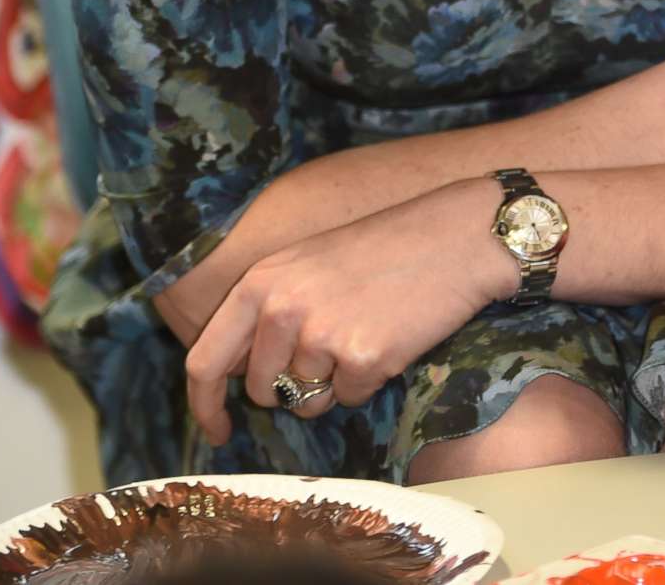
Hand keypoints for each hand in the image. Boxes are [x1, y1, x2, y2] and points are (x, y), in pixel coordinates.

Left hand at [184, 179, 512, 444]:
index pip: (204, 360)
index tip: (218, 429)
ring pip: (307, 400)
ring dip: (335, 382)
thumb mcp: (309, 264)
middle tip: (333, 352)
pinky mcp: (362, 357)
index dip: (205, 404)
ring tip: (368, 331)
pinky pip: (351, 398)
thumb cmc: (388, 248)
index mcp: (261, 282)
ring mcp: (321, 334)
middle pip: (260, 390)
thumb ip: (269, 311)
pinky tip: (392, 337)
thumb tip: (248, 375)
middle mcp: (281, 309)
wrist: (460, 236)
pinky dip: (371, 379)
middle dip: (290, 388)